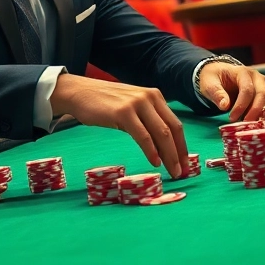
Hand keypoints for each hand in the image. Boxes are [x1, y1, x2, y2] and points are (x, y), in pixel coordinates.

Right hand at [51, 74, 188, 177]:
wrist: (79, 92)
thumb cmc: (104, 103)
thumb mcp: (131, 107)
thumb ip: (147, 120)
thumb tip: (162, 145)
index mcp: (155, 97)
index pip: (175, 124)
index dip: (182, 145)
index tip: (186, 163)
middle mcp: (150, 97)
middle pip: (172, 129)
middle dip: (180, 153)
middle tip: (183, 172)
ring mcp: (137, 104)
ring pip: (161, 133)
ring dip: (169, 155)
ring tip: (172, 171)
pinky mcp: (124, 113)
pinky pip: (143, 136)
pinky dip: (151, 151)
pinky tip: (155, 162)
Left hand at [198, 61, 264, 121]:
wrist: (219, 74)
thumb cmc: (213, 78)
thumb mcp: (209, 84)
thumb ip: (216, 94)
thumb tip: (225, 106)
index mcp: (242, 72)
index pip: (247, 90)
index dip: (241, 106)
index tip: (231, 118)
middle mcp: (256, 76)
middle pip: (263, 93)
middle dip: (255, 111)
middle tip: (245, 124)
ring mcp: (262, 84)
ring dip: (263, 111)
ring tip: (250, 123)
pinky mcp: (264, 91)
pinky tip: (255, 121)